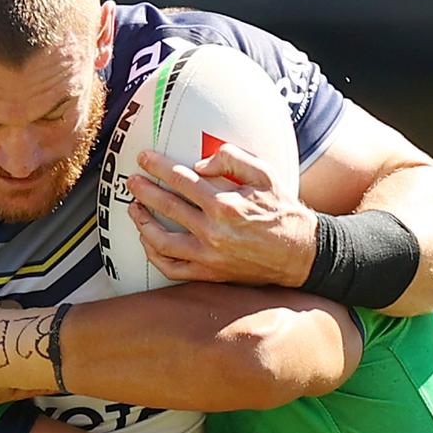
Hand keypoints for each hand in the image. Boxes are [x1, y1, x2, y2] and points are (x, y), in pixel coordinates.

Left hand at [127, 145, 316, 286]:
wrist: (300, 253)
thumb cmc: (281, 210)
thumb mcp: (264, 174)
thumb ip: (231, 159)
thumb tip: (198, 164)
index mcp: (225, 204)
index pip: (181, 180)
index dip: (158, 167)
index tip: (144, 158)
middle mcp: (213, 231)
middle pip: (166, 206)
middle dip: (144, 190)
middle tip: (132, 180)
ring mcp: (208, 256)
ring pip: (161, 241)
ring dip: (142, 222)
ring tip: (134, 208)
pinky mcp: (209, 274)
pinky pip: (171, 267)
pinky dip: (154, 254)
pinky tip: (147, 240)